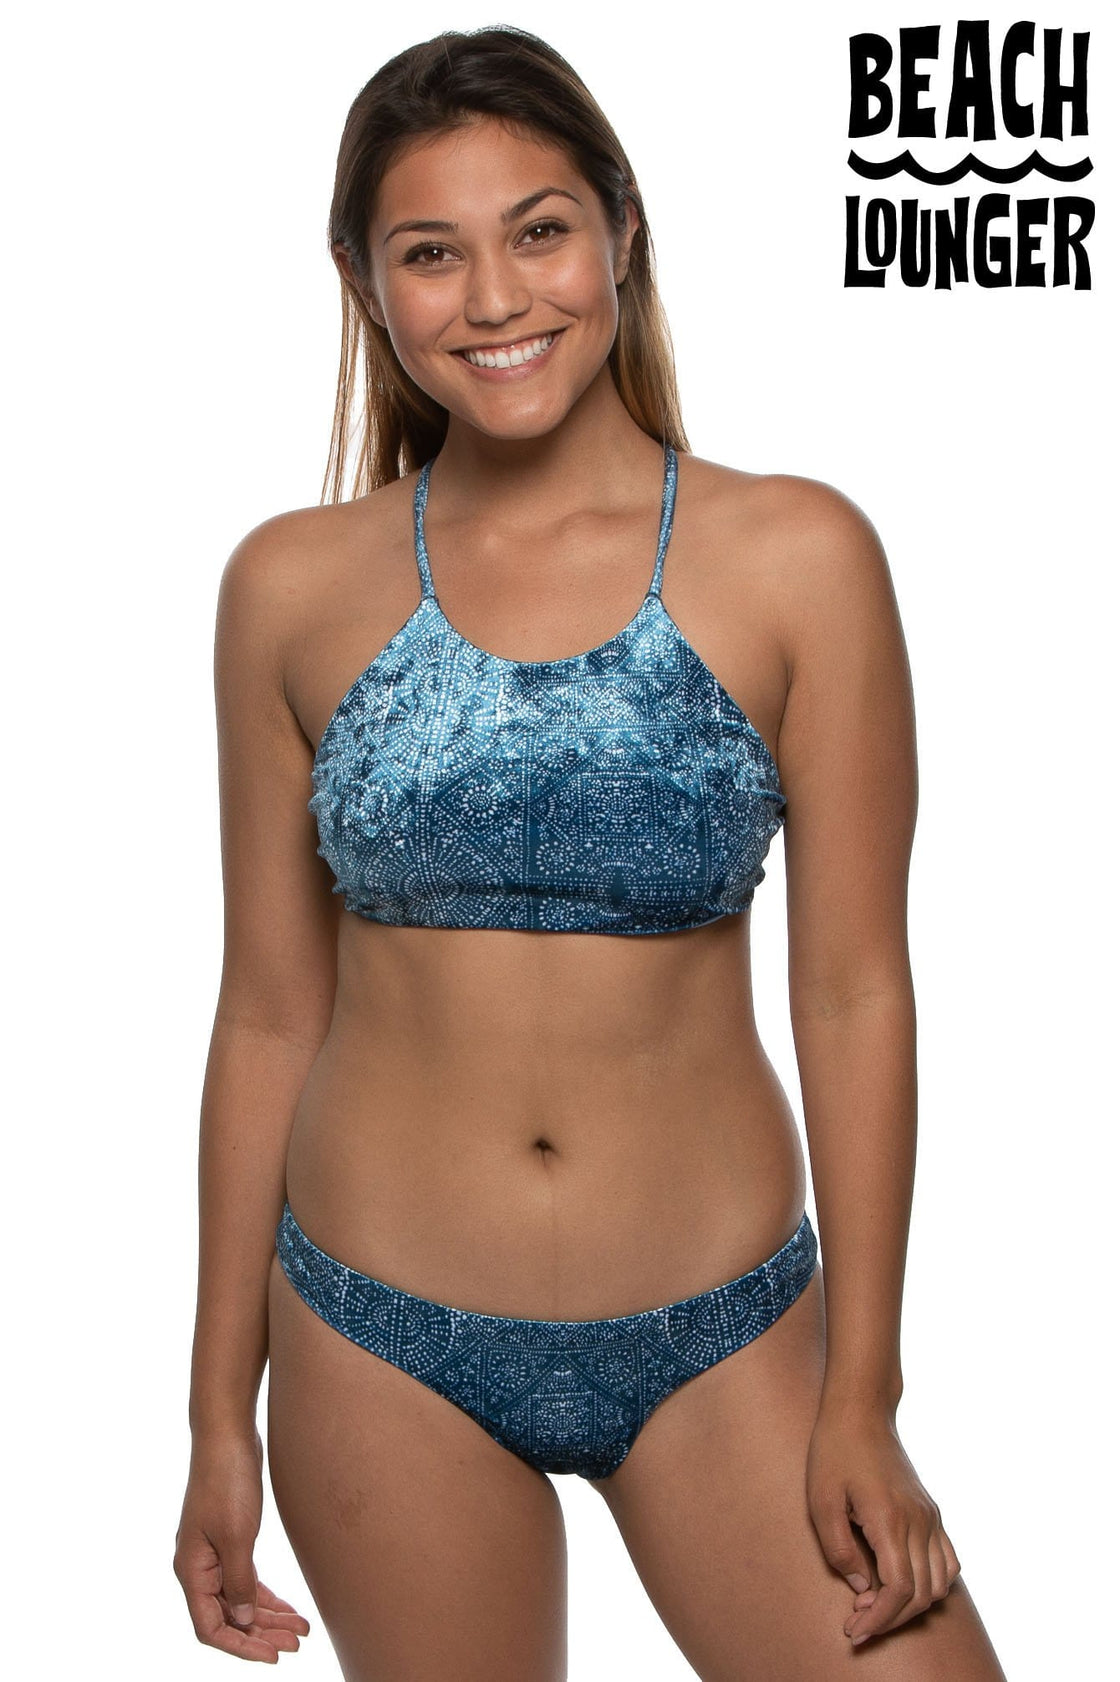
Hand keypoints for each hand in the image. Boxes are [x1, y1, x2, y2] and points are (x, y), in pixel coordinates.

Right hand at [174, 1426, 310, 1662]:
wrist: (228, 1434)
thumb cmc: (227, 1481)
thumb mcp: (237, 1536)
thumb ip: (238, 1582)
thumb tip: (241, 1621)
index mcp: (191, 1570)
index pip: (210, 1627)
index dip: (240, 1646)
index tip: (273, 1655)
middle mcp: (198, 1567)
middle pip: (227, 1617)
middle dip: (261, 1634)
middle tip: (296, 1645)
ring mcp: (213, 1553)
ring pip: (239, 1599)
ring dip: (268, 1617)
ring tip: (301, 1630)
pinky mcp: (230, 1539)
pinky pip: (245, 1579)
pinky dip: (266, 1595)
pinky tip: (289, 1607)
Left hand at [806, 1402, 960, 1648]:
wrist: (860, 1412)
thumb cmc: (834, 1453)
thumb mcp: (821, 1502)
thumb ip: (840, 1551)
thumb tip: (863, 1589)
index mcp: (890, 1519)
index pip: (898, 1590)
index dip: (879, 1619)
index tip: (854, 1631)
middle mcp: (919, 1521)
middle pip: (920, 1594)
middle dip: (891, 1619)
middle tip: (858, 1623)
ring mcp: (930, 1516)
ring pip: (939, 1583)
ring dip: (912, 1606)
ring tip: (878, 1605)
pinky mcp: (932, 1511)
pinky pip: (948, 1561)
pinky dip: (933, 1585)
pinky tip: (905, 1587)